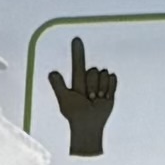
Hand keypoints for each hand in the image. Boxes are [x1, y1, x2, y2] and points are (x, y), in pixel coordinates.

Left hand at [45, 38, 119, 158]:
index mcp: (78, 80)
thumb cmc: (74, 114)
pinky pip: (112, 78)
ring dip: (101, 89)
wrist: (89, 125)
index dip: (77, 51)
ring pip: (104, 74)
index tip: (76, 39)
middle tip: (89, 98)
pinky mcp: (110, 87)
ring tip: (97, 100)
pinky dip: (110, 89)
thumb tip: (52, 72)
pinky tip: (105, 98)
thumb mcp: (65, 99)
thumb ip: (58, 85)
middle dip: (93, 85)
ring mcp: (100, 83)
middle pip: (93, 70)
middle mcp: (89, 79)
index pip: (77, 63)